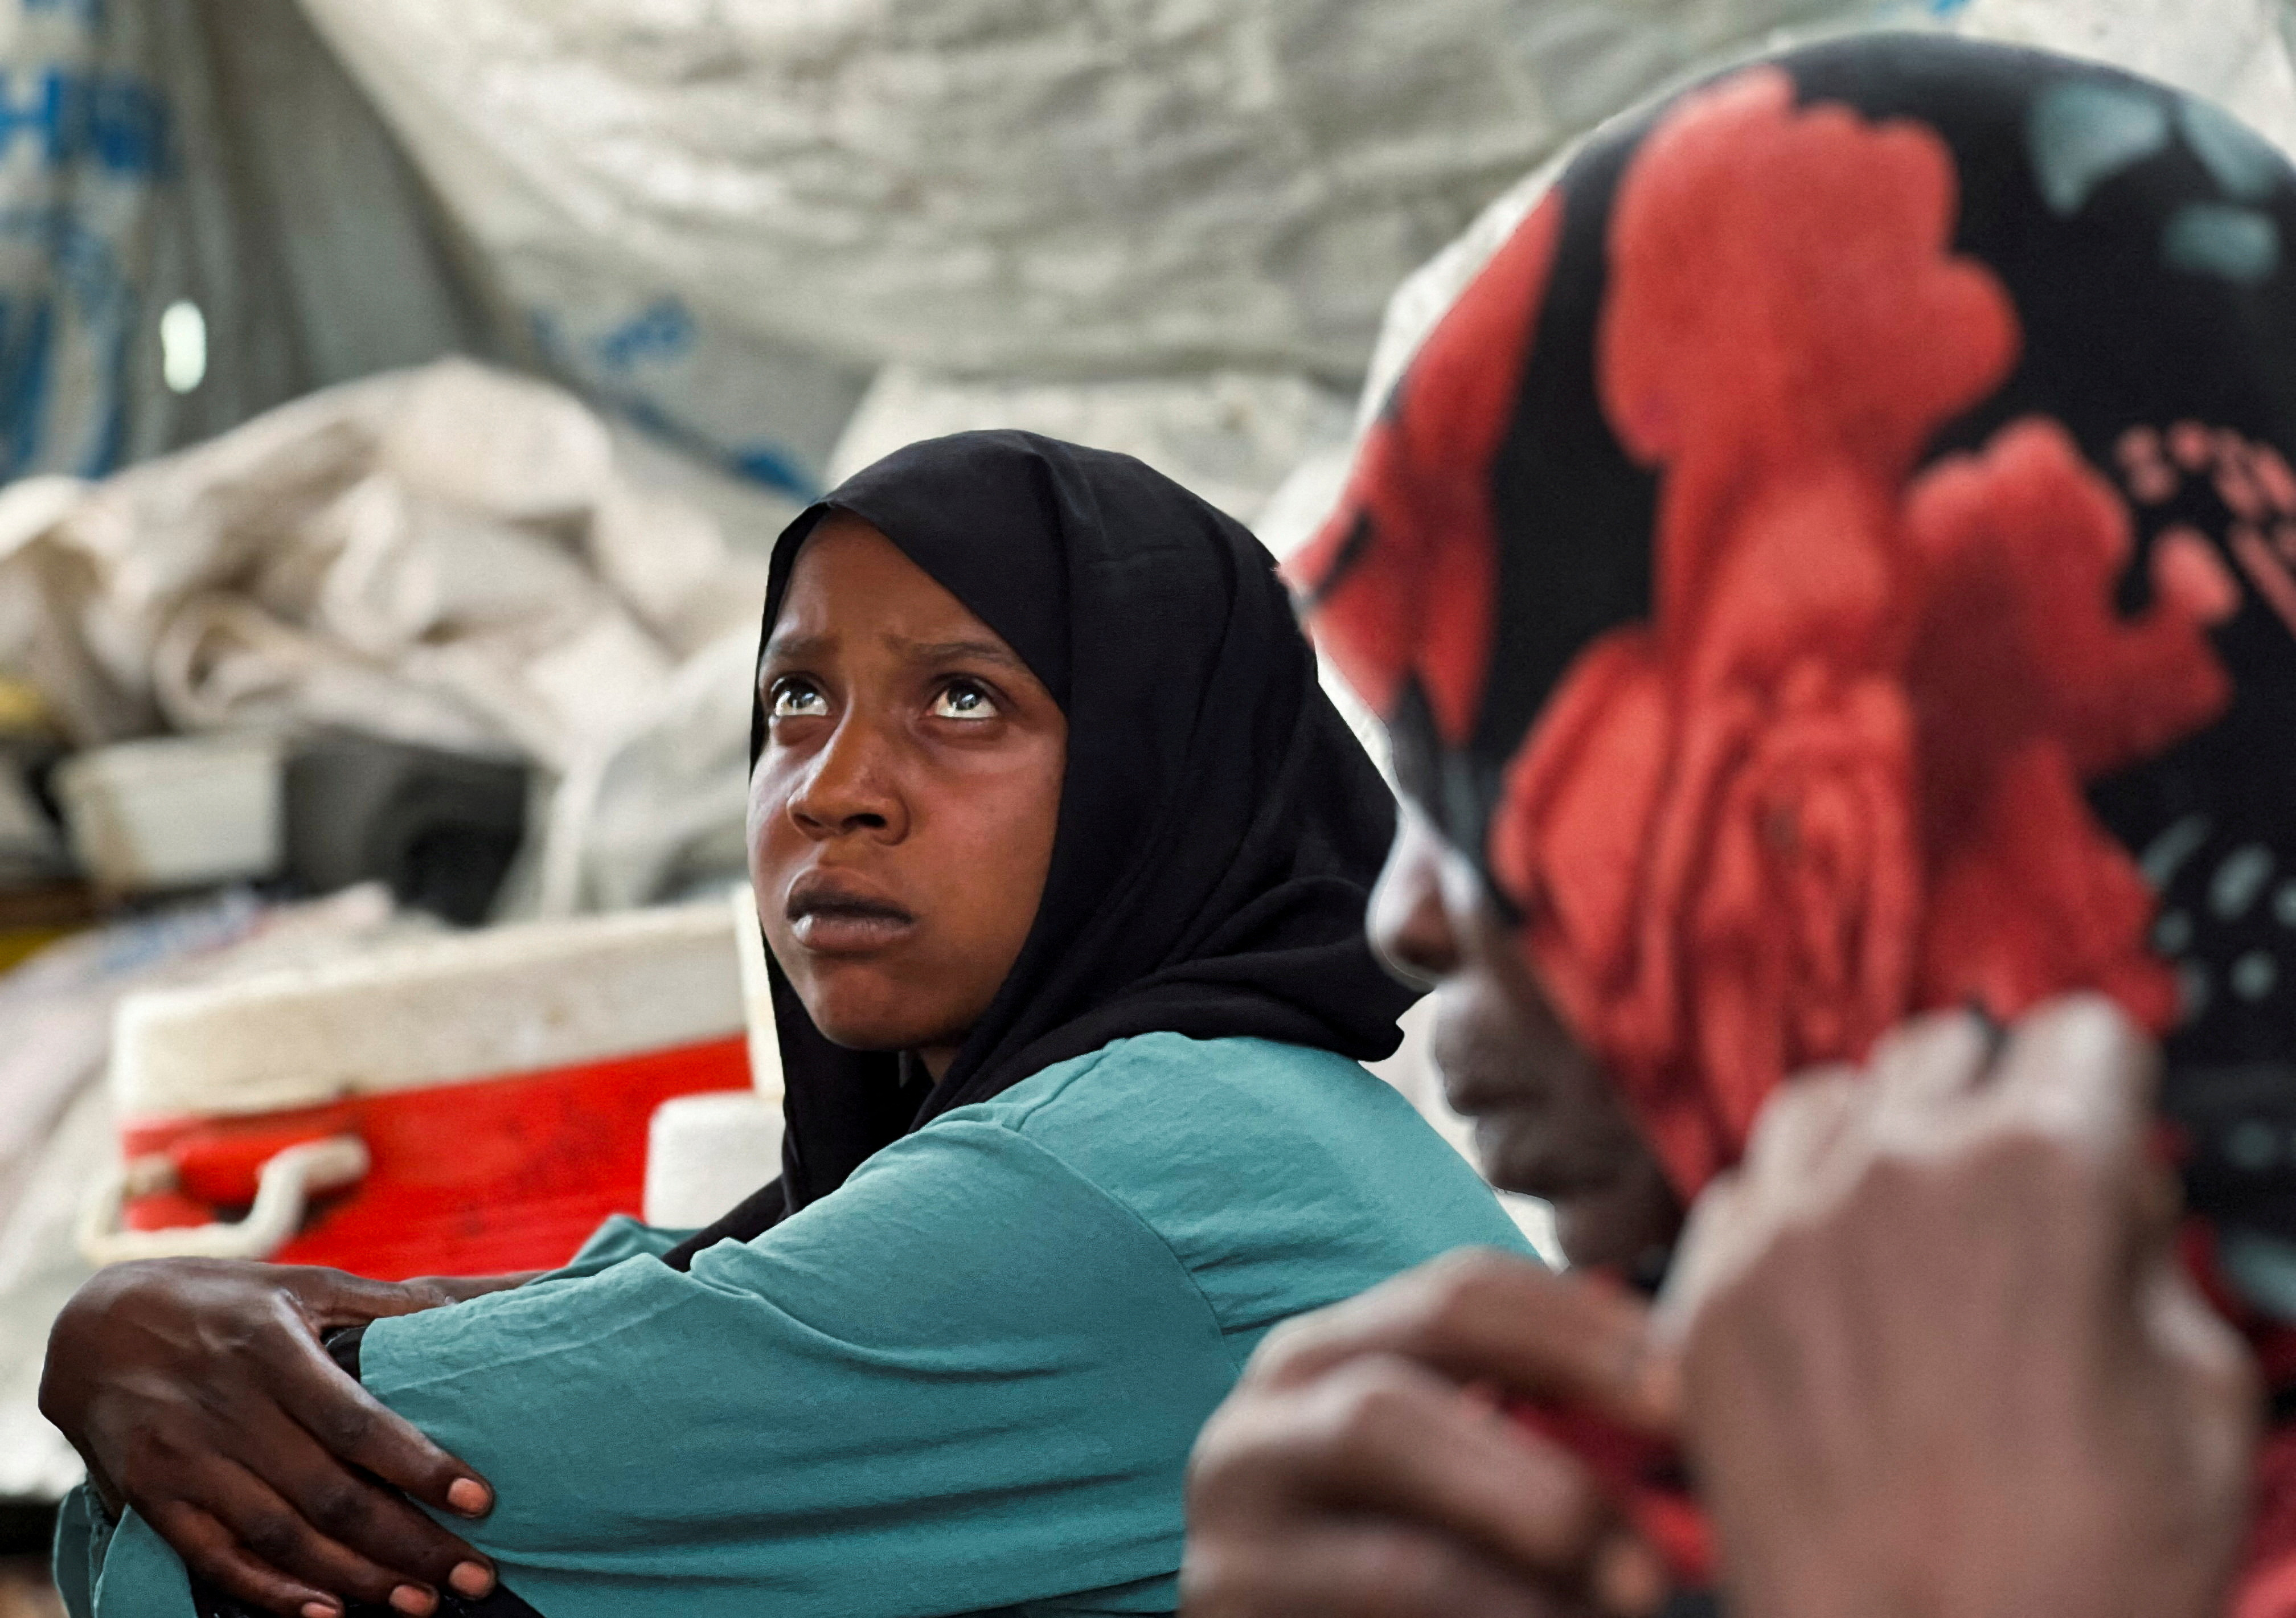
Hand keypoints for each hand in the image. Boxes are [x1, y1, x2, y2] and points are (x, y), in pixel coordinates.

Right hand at [40, 1259, 522, 1617]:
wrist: (93, 1326)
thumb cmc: (226, 1301)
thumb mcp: (305, 1285)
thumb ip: (390, 1304)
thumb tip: (490, 1302)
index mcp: (273, 1348)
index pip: (357, 1422)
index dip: (420, 1466)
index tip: (480, 1501)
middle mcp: (227, 1408)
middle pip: (329, 1494)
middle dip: (409, 1544)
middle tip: (476, 1577)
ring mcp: (184, 1458)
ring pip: (281, 1537)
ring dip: (357, 1580)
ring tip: (423, 1605)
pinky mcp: (152, 1495)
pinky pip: (216, 1559)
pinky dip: (272, 1594)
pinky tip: (329, 1616)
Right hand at [1181, 1247, 1675, 1616]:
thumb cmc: (1422, 1550)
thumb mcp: (1470, 1465)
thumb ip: (1546, 1424)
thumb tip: (1702, 1402)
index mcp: (1328, 1352)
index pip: (1459, 1295)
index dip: (1581, 1333)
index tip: (1691, 1395)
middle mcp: (1258, 1423)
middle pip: (1394, 1404)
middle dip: (1545, 1478)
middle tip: (1661, 1551)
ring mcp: (1231, 1536)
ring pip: (1390, 1542)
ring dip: (1527, 1570)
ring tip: (1629, 1603)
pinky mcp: (1232, 1617)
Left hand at [1660, 996, 2258, 1617]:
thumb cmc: (2093, 1564)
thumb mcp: (2203, 1390)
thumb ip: (2149, 1252)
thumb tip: (2109, 1193)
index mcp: (2041, 1167)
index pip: (2084, 1035)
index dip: (2109, 1089)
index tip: (2104, 1128)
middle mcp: (1895, 1166)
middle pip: (1945, 1051)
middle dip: (1991, 1102)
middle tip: (2013, 1192)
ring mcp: (1783, 1226)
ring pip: (1829, 1101)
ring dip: (1878, 1139)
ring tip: (1913, 1226)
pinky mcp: (1707, 1295)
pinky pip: (1747, 1191)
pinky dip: (1795, 1214)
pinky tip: (1834, 1286)